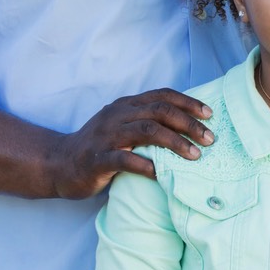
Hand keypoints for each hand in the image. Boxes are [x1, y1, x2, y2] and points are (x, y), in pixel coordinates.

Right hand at [45, 89, 213, 198]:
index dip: (188, 102)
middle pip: (159, 111)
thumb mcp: (122, 127)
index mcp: (125, 105)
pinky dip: (146, 165)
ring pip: (146, 131)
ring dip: (175, 142)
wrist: (59, 164)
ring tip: (195, 155)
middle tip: (210, 138)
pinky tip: (161, 174)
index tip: (210, 114)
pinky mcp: (97, 160)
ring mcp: (106, 137)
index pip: (162, 96)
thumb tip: (188, 126)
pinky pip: (125, 160)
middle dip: (188, 123)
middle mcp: (117, 116)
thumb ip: (146, 122)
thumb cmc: (99, 148)